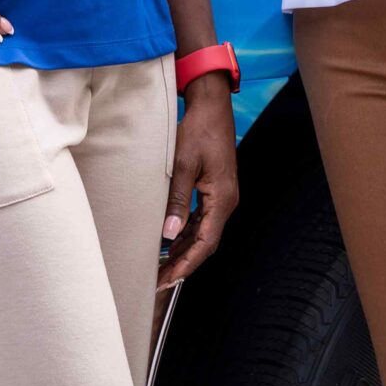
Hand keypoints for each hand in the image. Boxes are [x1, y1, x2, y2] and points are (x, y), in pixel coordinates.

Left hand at [160, 75, 239, 286]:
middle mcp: (226, 201)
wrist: (212, 105)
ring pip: (204, 232)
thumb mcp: (184, 165)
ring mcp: (222, 195)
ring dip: (184, 249)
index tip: (167, 281)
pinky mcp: (215, 189)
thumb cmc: (199, 130)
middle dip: (183, 263)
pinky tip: (171, 241)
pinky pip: (203, 219)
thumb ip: (177, 200)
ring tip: (162, 266)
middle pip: (205, 243)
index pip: (205, 244)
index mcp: (222, 199)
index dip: (186, 265)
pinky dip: (187, 233)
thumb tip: (168, 234)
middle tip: (159, 281)